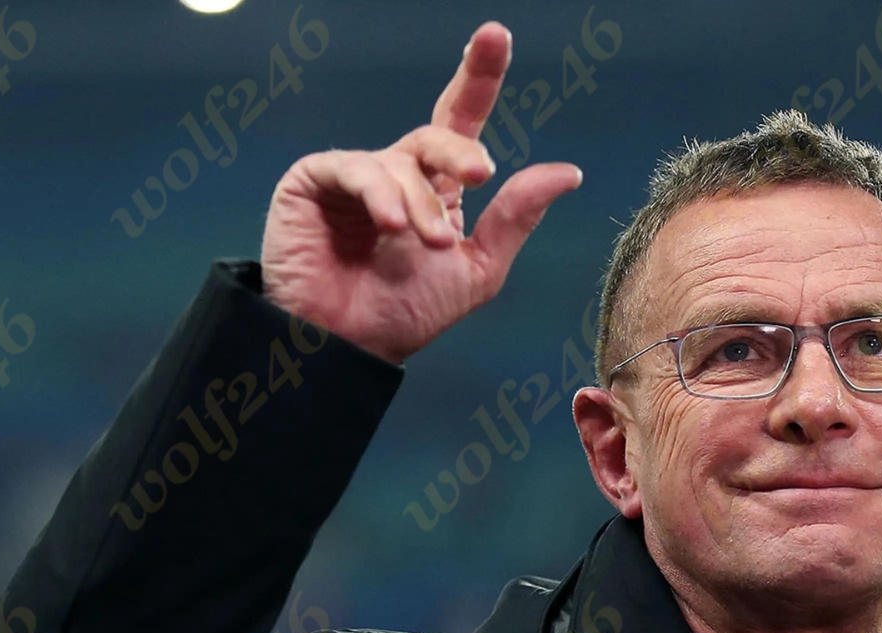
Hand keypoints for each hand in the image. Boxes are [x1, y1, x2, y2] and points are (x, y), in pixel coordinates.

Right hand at [259, 21, 583, 363]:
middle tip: (480, 175)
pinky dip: (380, 194)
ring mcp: (353, 174)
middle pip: (437, 133)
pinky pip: (354, 167)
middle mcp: (396, 173)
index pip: (460, 121)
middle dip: (461, 150)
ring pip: (402, 160)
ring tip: (426, 243)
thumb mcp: (477, 268)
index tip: (495, 35)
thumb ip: (516, 218)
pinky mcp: (312, 180)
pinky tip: (392, 225)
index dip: (478, 77)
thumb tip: (568, 172)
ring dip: (421, 203)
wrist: (346, 347)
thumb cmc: (405, 313)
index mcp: (436, 188)